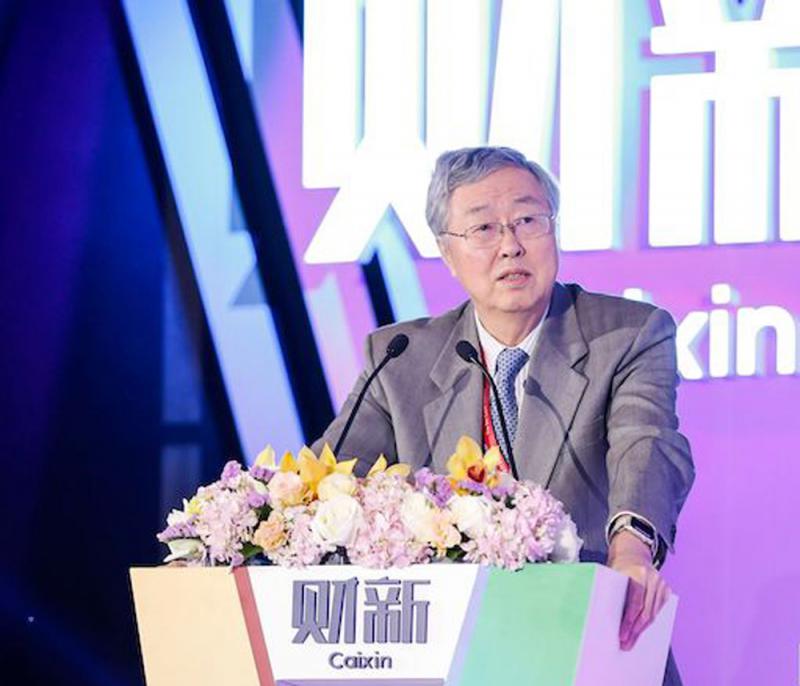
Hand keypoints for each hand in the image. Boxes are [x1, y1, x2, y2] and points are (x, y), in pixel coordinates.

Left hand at [607, 530, 670, 650]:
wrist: (633, 552)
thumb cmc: (618, 566)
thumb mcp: (612, 573)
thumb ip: (610, 589)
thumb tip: (598, 614)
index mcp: (637, 573)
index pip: (635, 602)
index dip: (628, 621)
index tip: (622, 636)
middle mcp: (652, 578)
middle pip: (645, 611)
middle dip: (635, 631)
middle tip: (626, 644)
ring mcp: (661, 583)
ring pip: (653, 614)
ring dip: (642, 630)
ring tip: (631, 641)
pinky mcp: (666, 589)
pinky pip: (659, 610)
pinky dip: (650, 622)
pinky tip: (641, 631)